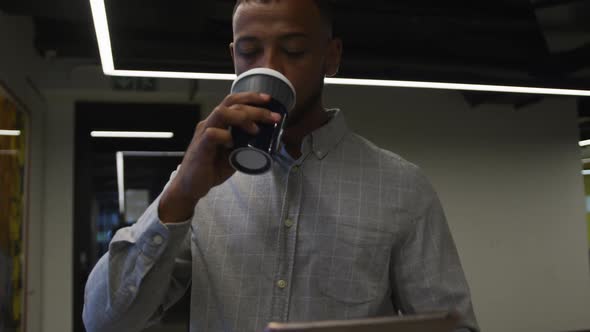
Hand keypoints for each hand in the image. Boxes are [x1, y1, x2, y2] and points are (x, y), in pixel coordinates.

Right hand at [158, 92, 280, 222]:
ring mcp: (203, 133)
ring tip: (256, 129)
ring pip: (221, 112)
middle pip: (231, 103)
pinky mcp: (200, 147)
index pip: (233, 102)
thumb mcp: (234, 154)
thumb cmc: (211, 169)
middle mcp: (210, 123)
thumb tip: (267, 141)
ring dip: (243, 117)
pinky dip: (226, 136)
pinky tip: (234, 144)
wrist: (190, 186)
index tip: (269, 100)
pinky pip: (212, 134)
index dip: (251, 98)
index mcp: (217, 123)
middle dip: (255, 108)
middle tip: (272, 117)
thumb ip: (245, 145)